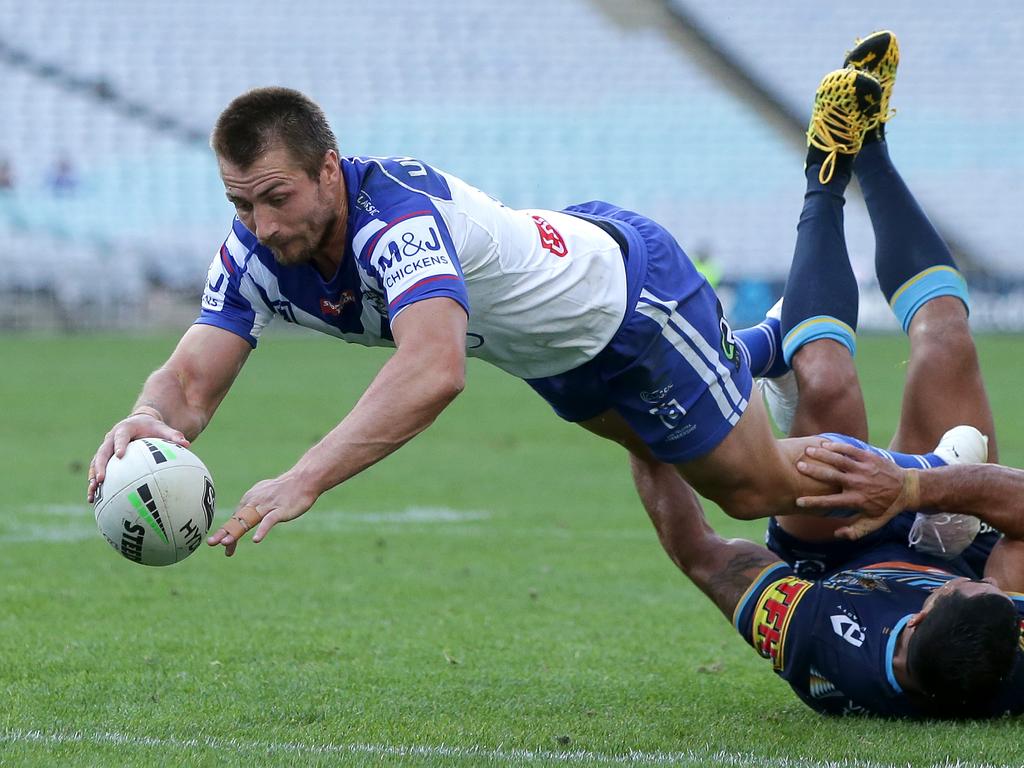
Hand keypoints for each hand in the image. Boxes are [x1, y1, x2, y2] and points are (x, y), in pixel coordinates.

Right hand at [88, 413, 189, 502]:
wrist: (139, 423)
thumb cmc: (152, 427)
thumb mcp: (162, 428)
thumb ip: (173, 435)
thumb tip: (187, 444)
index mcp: (124, 429)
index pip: (120, 437)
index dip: (119, 445)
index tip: (120, 455)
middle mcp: (110, 439)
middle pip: (101, 452)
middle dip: (99, 466)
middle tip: (101, 479)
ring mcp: (105, 449)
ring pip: (95, 464)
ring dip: (92, 478)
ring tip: (92, 494)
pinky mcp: (104, 458)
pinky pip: (97, 471)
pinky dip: (95, 484)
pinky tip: (94, 499)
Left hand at [206, 473, 318, 556]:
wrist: (303, 479)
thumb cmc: (285, 488)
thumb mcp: (265, 493)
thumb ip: (254, 503)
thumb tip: (245, 512)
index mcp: (250, 499)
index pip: (235, 518)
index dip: (225, 532)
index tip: (217, 544)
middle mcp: (255, 502)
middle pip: (237, 520)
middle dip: (224, 532)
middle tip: (211, 543)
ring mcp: (267, 506)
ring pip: (248, 521)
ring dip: (236, 532)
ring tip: (226, 543)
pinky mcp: (279, 510)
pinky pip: (268, 521)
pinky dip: (261, 530)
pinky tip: (255, 540)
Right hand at [794, 441, 913, 539]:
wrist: (907, 488)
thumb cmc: (886, 507)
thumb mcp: (873, 523)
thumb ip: (855, 531)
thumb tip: (836, 534)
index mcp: (856, 500)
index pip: (830, 502)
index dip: (813, 502)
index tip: (798, 501)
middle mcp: (858, 484)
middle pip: (831, 476)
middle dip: (814, 471)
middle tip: (799, 466)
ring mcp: (863, 469)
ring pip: (839, 460)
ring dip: (822, 454)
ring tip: (807, 450)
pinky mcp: (869, 458)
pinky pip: (850, 450)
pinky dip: (837, 446)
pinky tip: (824, 444)